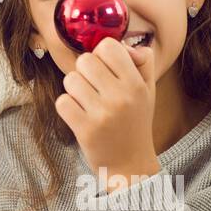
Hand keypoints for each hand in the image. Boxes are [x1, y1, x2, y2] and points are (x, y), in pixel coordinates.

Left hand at [55, 37, 159, 185]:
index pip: (107, 46)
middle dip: (85, 72)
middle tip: (94, 88)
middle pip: (85, 60)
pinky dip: (67, 108)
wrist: (131, 166)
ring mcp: (102, 114)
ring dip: (74, 90)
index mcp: (136, 84)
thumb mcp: (148, 90)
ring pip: (70, 80)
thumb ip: (142, 62)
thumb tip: (124, 44)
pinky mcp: (85, 129)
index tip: (105, 70)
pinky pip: (62, 102)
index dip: (101, 55)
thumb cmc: (135, 123)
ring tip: (87, 103)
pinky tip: (80, 116)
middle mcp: (120, 97)